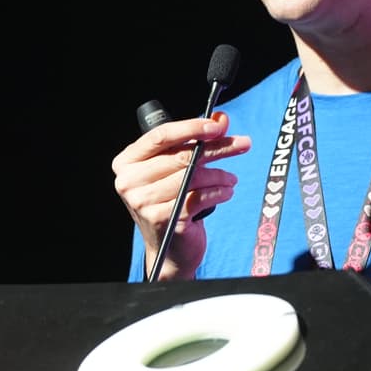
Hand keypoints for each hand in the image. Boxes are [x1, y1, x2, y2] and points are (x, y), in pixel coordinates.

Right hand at [111, 112, 250, 281]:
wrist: (169, 251)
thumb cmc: (170, 203)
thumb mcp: (176, 169)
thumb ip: (194, 142)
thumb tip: (221, 118)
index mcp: (127, 163)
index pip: (160, 136)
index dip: (191, 128)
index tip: (218, 124)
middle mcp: (130, 182)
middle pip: (181, 155)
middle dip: (217, 147)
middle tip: (243, 143)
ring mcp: (145, 202)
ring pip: (193, 176)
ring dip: (220, 174)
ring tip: (231, 178)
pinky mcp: (165, 219)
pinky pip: (200, 196)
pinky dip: (219, 191)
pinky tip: (226, 191)